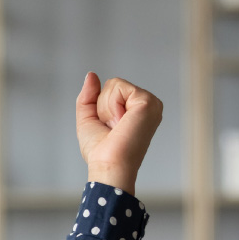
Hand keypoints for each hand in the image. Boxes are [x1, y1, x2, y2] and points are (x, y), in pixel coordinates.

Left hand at [75, 72, 162, 194]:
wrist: (108, 164)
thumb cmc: (100, 150)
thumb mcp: (88, 118)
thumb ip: (88, 96)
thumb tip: (91, 74)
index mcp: (137, 109)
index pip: (110, 90)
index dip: (99, 108)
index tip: (109, 128)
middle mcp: (147, 104)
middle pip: (112, 85)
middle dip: (102, 107)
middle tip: (112, 128)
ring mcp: (150, 102)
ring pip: (114, 85)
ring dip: (106, 107)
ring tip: (117, 126)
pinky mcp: (148, 101)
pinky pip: (118, 87)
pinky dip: (111, 106)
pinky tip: (121, 122)